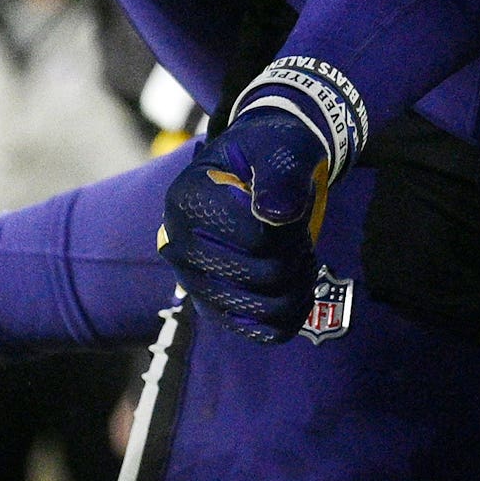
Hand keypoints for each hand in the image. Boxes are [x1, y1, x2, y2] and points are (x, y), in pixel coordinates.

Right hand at [160, 88, 339, 345]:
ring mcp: (192, 279)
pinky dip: (288, 317)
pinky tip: (299, 292)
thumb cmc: (270, 155)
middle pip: (262, 274)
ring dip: (296, 284)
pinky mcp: (210, 304)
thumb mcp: (280, 148)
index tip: (292, 207)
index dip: (291, 227)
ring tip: (300, 257)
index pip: (256, 238)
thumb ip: (280, 174)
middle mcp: (179, 245)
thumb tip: (275, 216)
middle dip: (296, 254)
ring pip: (261, 309)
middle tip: (298, 232)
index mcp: (188, 201)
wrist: (261, 167)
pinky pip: (257, 332)